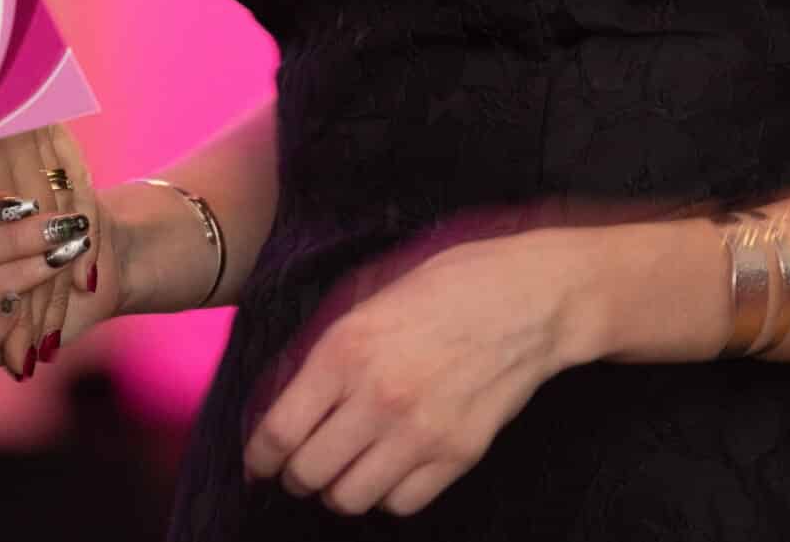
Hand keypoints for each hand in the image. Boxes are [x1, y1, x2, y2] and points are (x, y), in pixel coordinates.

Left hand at [242, 228, 592, 517]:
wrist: (531, 298)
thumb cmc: (448, 286)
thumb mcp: (370, 300)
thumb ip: (328, 353)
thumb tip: (287, 404)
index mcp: (347, 349)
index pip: (280, 431)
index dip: (259, 458)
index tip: (258, 464)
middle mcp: (378, 396)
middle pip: (308, 473)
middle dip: (295, 475)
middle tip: (301, 465)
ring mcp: (421, 431)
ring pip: (349, 499)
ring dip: (338, 489)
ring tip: (345, 469)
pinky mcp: (459, 454)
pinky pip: (401, 504)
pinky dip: (386, 495)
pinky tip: (389, 469)